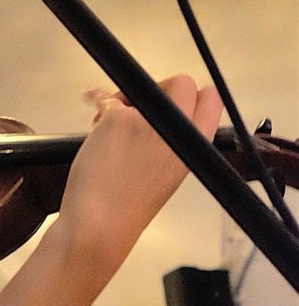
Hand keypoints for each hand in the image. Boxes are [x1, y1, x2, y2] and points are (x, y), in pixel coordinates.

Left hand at [55, 74, 222, 275]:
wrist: (102, 223)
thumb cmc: (129, 204)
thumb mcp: (168, 171)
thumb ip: (171, 138)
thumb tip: (155, 110)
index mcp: (194, 146)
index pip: (211, 99)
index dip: (190, 97)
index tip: (172, 103)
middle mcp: (177, 130)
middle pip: (181, 83)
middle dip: (158, 89)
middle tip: (139, 109)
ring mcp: (148, 121)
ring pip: (142, 87)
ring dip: (124, 101)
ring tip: (110, 126)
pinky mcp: (117, 119)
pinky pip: (107, 99)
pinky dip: (98, 102)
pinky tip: (94, 106)